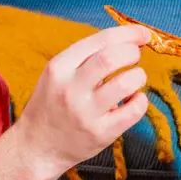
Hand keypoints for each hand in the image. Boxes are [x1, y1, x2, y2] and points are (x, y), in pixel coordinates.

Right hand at [14, 24, 150, 178]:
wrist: (37, 146)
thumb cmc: (53, 105)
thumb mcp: (58, 74)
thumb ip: (87, 58)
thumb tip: (130, 40)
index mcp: (60, 67)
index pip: (100, 40)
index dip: (128, 34)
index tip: (143, 34)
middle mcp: (71, 88)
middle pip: (111, 58)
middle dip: (132, 52)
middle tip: (135, 58)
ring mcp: (86, 113)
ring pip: (126, 83)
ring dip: (139, 76)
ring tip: (134, 79)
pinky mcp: (101, 133)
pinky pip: (134, 110)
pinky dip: (141, 100)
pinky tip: (133, 100)